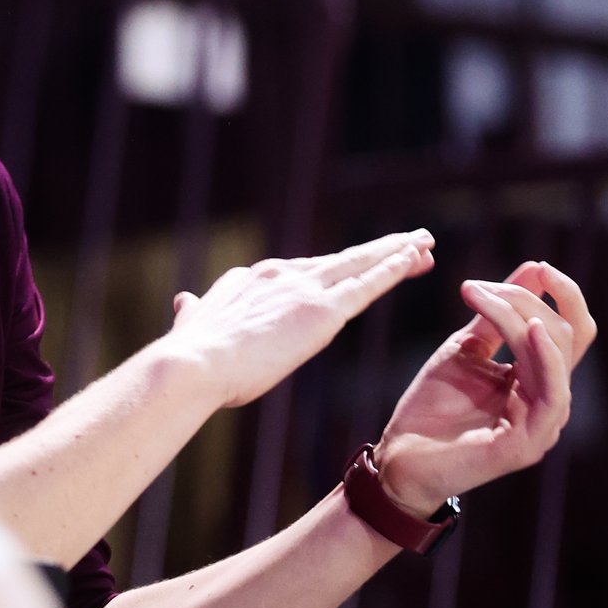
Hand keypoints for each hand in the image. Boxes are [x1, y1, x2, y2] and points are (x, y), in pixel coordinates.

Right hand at [168, 229, 435, 408]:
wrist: (193, 365)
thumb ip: (196, 312)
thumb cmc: (191, 357)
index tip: (360, 265)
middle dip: (377, 251)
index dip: (338, 268)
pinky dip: (392, 270)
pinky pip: (367, 285)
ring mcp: (303, 289)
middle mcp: (281, 273)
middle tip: (411, 242)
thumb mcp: (193, 325)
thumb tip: (184, 302)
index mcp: (253, 279)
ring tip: (424, 244)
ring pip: (360, 264)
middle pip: (340, 261)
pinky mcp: (321, 311)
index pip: (306, 272)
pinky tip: (414, 259)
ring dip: (395, 253)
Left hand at [373, 262, 598, 516]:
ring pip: (557, 356)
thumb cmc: (432, 406)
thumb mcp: (466, 348)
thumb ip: (497, 313)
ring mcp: (543, 424)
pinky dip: (546, 359)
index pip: (570, 329)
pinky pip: (552, 396)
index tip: (537, 266)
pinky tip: (531, 331)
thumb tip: (534, 268)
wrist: (399, 454)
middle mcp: (549, 400)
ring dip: (522, 317)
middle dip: (525, 300)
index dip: (564, 294)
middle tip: (478, 288)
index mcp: (539, 378)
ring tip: (487, 297)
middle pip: (563, 334)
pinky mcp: (529, 444)